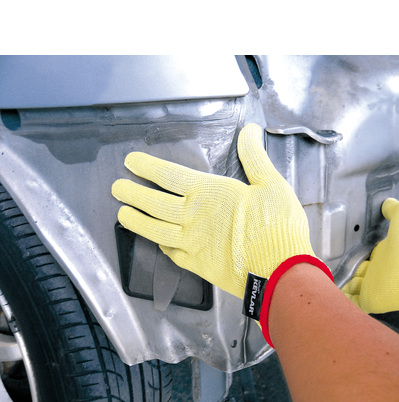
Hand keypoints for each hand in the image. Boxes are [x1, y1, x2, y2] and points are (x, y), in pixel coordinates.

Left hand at [112, 124, 314, 299]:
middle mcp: (193, 217)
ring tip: (122, 214)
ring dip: (137, 221)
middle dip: (132, 193)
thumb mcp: (271, 185)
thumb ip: (255, 157)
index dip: (147, 166)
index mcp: (209, 193)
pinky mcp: (198, 265)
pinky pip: (171, 254)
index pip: (169, 175)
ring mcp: (192, 243)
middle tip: (116, 188)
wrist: (280, 271)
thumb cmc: (278, 227)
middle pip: (154, 202)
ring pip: (155, 230)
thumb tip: (249, 131)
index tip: (130, 162)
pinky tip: (157, 243)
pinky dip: (161, 247)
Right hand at [341, 198, 398, 313]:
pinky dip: (342, 302)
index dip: (354, 258)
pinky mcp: (374, 300)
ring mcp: (377, 286)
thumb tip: (386, 203)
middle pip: (358, 275)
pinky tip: (332, 296)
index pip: (365, 259)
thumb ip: (392, 208)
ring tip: (325, 285)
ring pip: (354, 291)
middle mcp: (380, 271)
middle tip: (331, 273)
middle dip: (346, 275)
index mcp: (385, 253)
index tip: (342, 257)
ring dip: (341, 289)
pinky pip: (354, 305)